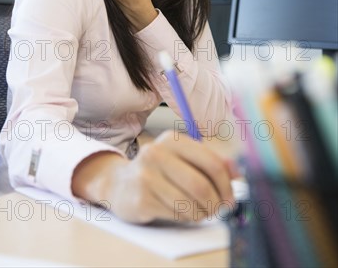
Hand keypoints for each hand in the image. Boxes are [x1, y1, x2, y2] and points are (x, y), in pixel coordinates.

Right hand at [74, 131, 236, 223]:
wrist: (120, 184)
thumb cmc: (159, 171)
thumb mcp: (182, 159)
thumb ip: (209, 162)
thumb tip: (237, 171)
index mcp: (172, 140)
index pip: (211, 162)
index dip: (226, 184)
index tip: (230, 197)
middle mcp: (157, 153)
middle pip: (201, 185)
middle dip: (216, 202)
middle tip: (219, 209)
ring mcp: (146, 175)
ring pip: (190, 203)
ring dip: (202, 213)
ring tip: (201, 212)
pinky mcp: (141, 198)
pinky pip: (176, 214)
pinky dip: (187, 218)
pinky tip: (184, 212)